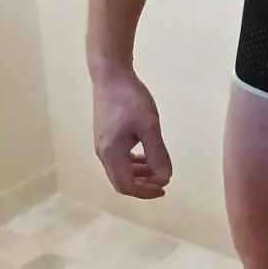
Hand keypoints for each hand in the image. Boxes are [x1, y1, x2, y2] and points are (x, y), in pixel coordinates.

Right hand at [93, 72, 172, 199]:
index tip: (164, 187)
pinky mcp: (105, 136)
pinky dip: (133, 162)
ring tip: (158, 169)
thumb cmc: (131, 100)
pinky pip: (119, 158)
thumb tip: (165, 177)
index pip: (126, 186)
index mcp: (111, 154)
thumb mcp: (150, 126)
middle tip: (163, 182)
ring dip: (139, 174)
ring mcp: (102, 144)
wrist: (111, 76)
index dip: (146, 192)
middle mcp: (103, 153)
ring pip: (120, 170)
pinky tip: (146, 155)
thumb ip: (157, 153)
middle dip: (143, 185)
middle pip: (121, 181)